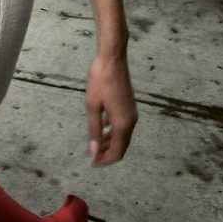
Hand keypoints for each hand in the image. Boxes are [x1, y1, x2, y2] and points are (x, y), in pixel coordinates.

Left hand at [85, 51, 136, 165]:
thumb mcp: (93, 106)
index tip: (92, 163)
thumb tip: (93, 151)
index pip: (117, 152)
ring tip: (93, 143)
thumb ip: (94, 130)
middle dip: (106, 152)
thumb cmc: (100, 80)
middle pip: (121, 146)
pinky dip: (111, 130)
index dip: (105, 160)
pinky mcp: (128, 105)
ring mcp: (131, 112)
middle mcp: (130, 121)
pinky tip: (101, 127)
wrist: (112, 58)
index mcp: (122, 124)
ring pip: (121, 135)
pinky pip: (121, 125)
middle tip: (91, 155)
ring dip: (108, 141)